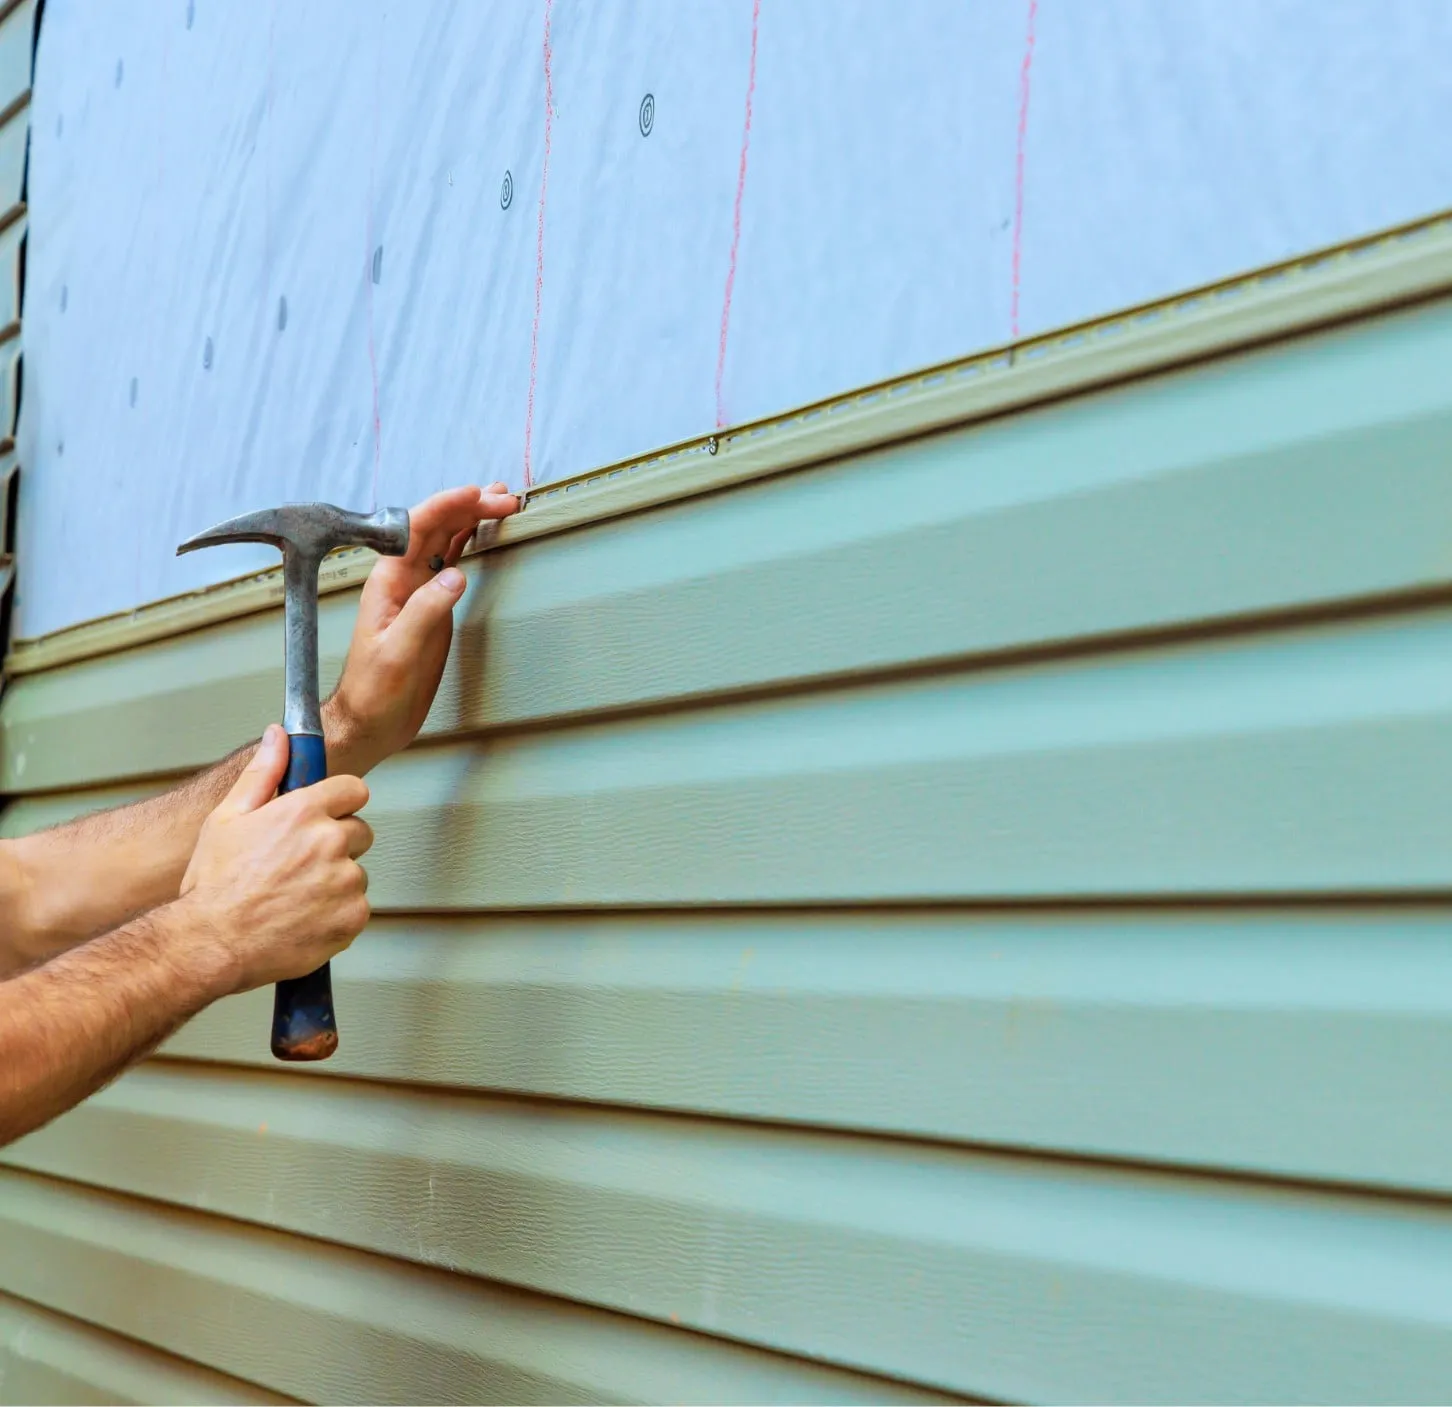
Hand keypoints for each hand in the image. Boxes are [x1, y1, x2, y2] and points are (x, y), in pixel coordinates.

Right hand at [178, 726, 373, 993]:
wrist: (209, 944)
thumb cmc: (213, 886)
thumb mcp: (227, 818)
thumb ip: (262, 773)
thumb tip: (278, 736)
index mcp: (303, 812)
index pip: (354, 789)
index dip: (339, 803)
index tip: (326, 816)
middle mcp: (329, 842)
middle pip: (358, 832)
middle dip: (336, 845)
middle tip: (297, 866)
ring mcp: (344, 881)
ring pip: (356, 873)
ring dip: (335, 883)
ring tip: (293, 897)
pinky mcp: (351, 917)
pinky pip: (356, 909)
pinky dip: (337, 916)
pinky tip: (303, 919)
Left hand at [323, 483, 518, 775]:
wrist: (372, 721)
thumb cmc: (374, 692)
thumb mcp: (399, 653)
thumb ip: (425, 612)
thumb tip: (455, 576)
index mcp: (388, 582)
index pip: (417, 529)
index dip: (446, 506)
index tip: (475, 494)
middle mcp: (402, 580)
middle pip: (435, 528)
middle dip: (469, 506)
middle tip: (505, 499)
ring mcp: (417, 592)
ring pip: (444, 541)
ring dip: (470, 518)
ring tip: (500, 501)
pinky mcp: (431, 607)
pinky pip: (450, 563)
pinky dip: (468, 542)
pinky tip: (481, 532)